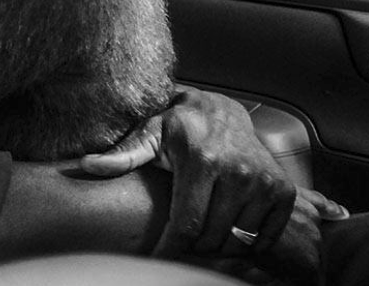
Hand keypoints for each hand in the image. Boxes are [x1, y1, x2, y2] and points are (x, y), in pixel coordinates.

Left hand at [80, 88, 346, 260]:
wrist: (221, 110)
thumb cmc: (178, 125)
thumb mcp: (148, 134)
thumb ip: (122, 154)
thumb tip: (87, 164)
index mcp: (203, 161)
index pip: (187, 225)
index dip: (170, 249)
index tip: (157, 257)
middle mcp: (238, 172)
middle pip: (211, 238)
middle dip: (190, 247)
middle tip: (178, 238)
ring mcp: (263, 183)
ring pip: (236, 241)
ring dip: (216, 246)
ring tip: (200, 233)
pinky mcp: (281, 191)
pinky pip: (264, 237)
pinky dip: (246, 244)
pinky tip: (226, 230)